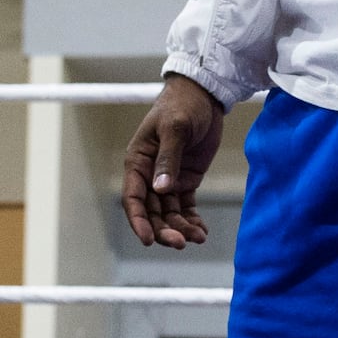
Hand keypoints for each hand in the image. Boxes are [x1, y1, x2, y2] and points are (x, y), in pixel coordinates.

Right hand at [121, 73, 221, 248]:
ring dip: (180, 228)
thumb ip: (168, 159)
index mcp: (138, 161)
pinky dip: (191, 220)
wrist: (204, 94)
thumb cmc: (182, 105)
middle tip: (181, 243)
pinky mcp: (186, 180)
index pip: (133, 198)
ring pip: (169, 213)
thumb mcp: (175, 128)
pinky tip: (201, 231)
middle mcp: (149, 174)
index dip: (139, 221)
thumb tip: (160, 189)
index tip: (147, 240)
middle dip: (163, 230)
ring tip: (197, 238)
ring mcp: (168, 179)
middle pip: (151, 212)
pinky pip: (185, 207)